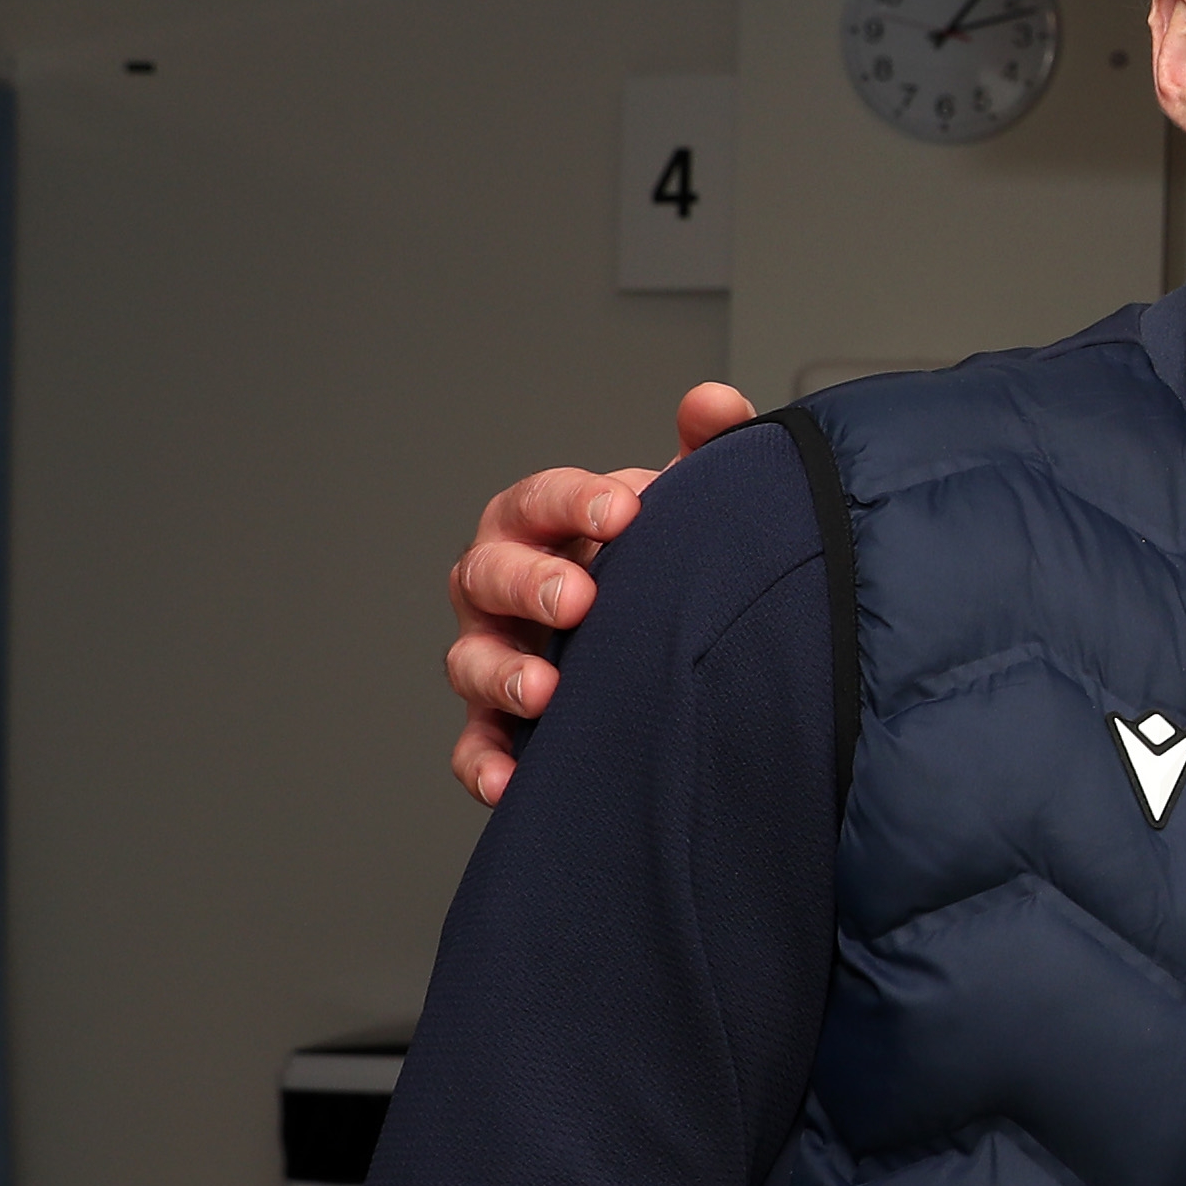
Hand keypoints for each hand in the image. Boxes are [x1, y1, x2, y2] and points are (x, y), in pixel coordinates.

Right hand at [445, 381, 762, 804]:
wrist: (664, 638)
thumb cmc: (659, 561)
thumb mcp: (689, 505)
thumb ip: (708, 451)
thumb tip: (714, 403)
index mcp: (542, 525)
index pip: (539, 500)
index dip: (573, 500)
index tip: (626, 509)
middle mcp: (505, 585)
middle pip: (490, 573)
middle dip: (530, 583)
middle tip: (579, 599)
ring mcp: (496, 654)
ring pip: (471, 659)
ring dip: (503, 672)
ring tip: (545, 690)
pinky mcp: (501, 725)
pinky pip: (477, 746)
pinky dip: (487, 764)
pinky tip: (513, 782)